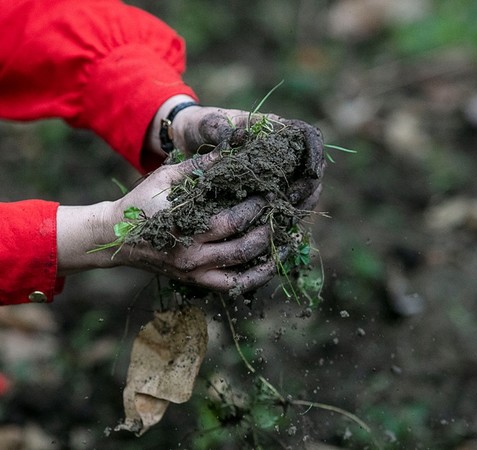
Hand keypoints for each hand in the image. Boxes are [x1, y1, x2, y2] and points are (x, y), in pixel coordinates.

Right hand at [56, 150, 275, 292]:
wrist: (115, 238)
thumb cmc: (141, 203)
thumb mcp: (166, 178)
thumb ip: (198, 166)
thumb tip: (231, 149)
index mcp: (186, 229)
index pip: (232, 222)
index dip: (256, 209)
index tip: (272, 194)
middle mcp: (192, 257)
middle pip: (243, 249)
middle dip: (268, 231)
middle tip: (284, 215)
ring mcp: (195, 274)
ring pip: (241, 273)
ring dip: (268, 258)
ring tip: (288, 241)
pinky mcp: (196, 282)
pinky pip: (231, 286)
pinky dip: (253, 278)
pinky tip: (270, 266)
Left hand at [155, 98, 324, 211]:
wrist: (186, 138)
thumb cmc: (200, 125)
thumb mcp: (208, 124)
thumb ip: (222, 129)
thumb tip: (236, 138)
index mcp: (275, 128)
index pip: (309, 137)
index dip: (316, 154)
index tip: (312, 172)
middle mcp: (281, 150)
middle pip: (311, 168)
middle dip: (307, 186)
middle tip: (289, 200)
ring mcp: (276, 171)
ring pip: (303, 189)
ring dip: (301, 204)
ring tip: (287, 216)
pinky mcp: (266, 189)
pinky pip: (285, 203)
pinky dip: (286, 214)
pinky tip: (279, 225)